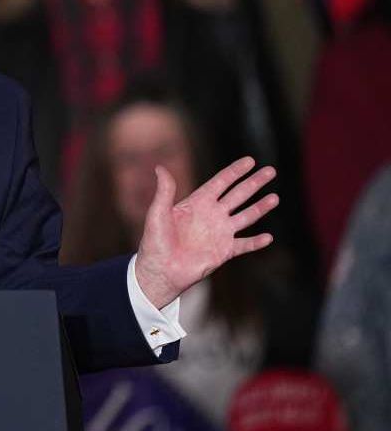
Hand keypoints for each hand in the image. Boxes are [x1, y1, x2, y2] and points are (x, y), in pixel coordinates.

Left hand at [135, 156, 277, 308]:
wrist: (160, 270)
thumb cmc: (155, 241)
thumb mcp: (158, 213)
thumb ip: (164, 191)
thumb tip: (159, 167)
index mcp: (198, 203)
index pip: (221, 183)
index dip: (235, 172)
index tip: (250, 161)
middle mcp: (212, 214)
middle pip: (238, 195)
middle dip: (254, 183)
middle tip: (271, 171)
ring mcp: (220, 232)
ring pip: (246, 217)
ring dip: (260, 207)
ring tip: (275, 198)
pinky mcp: (224, 251)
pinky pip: (244, 245)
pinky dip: (256, 242)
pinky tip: (268, 237)